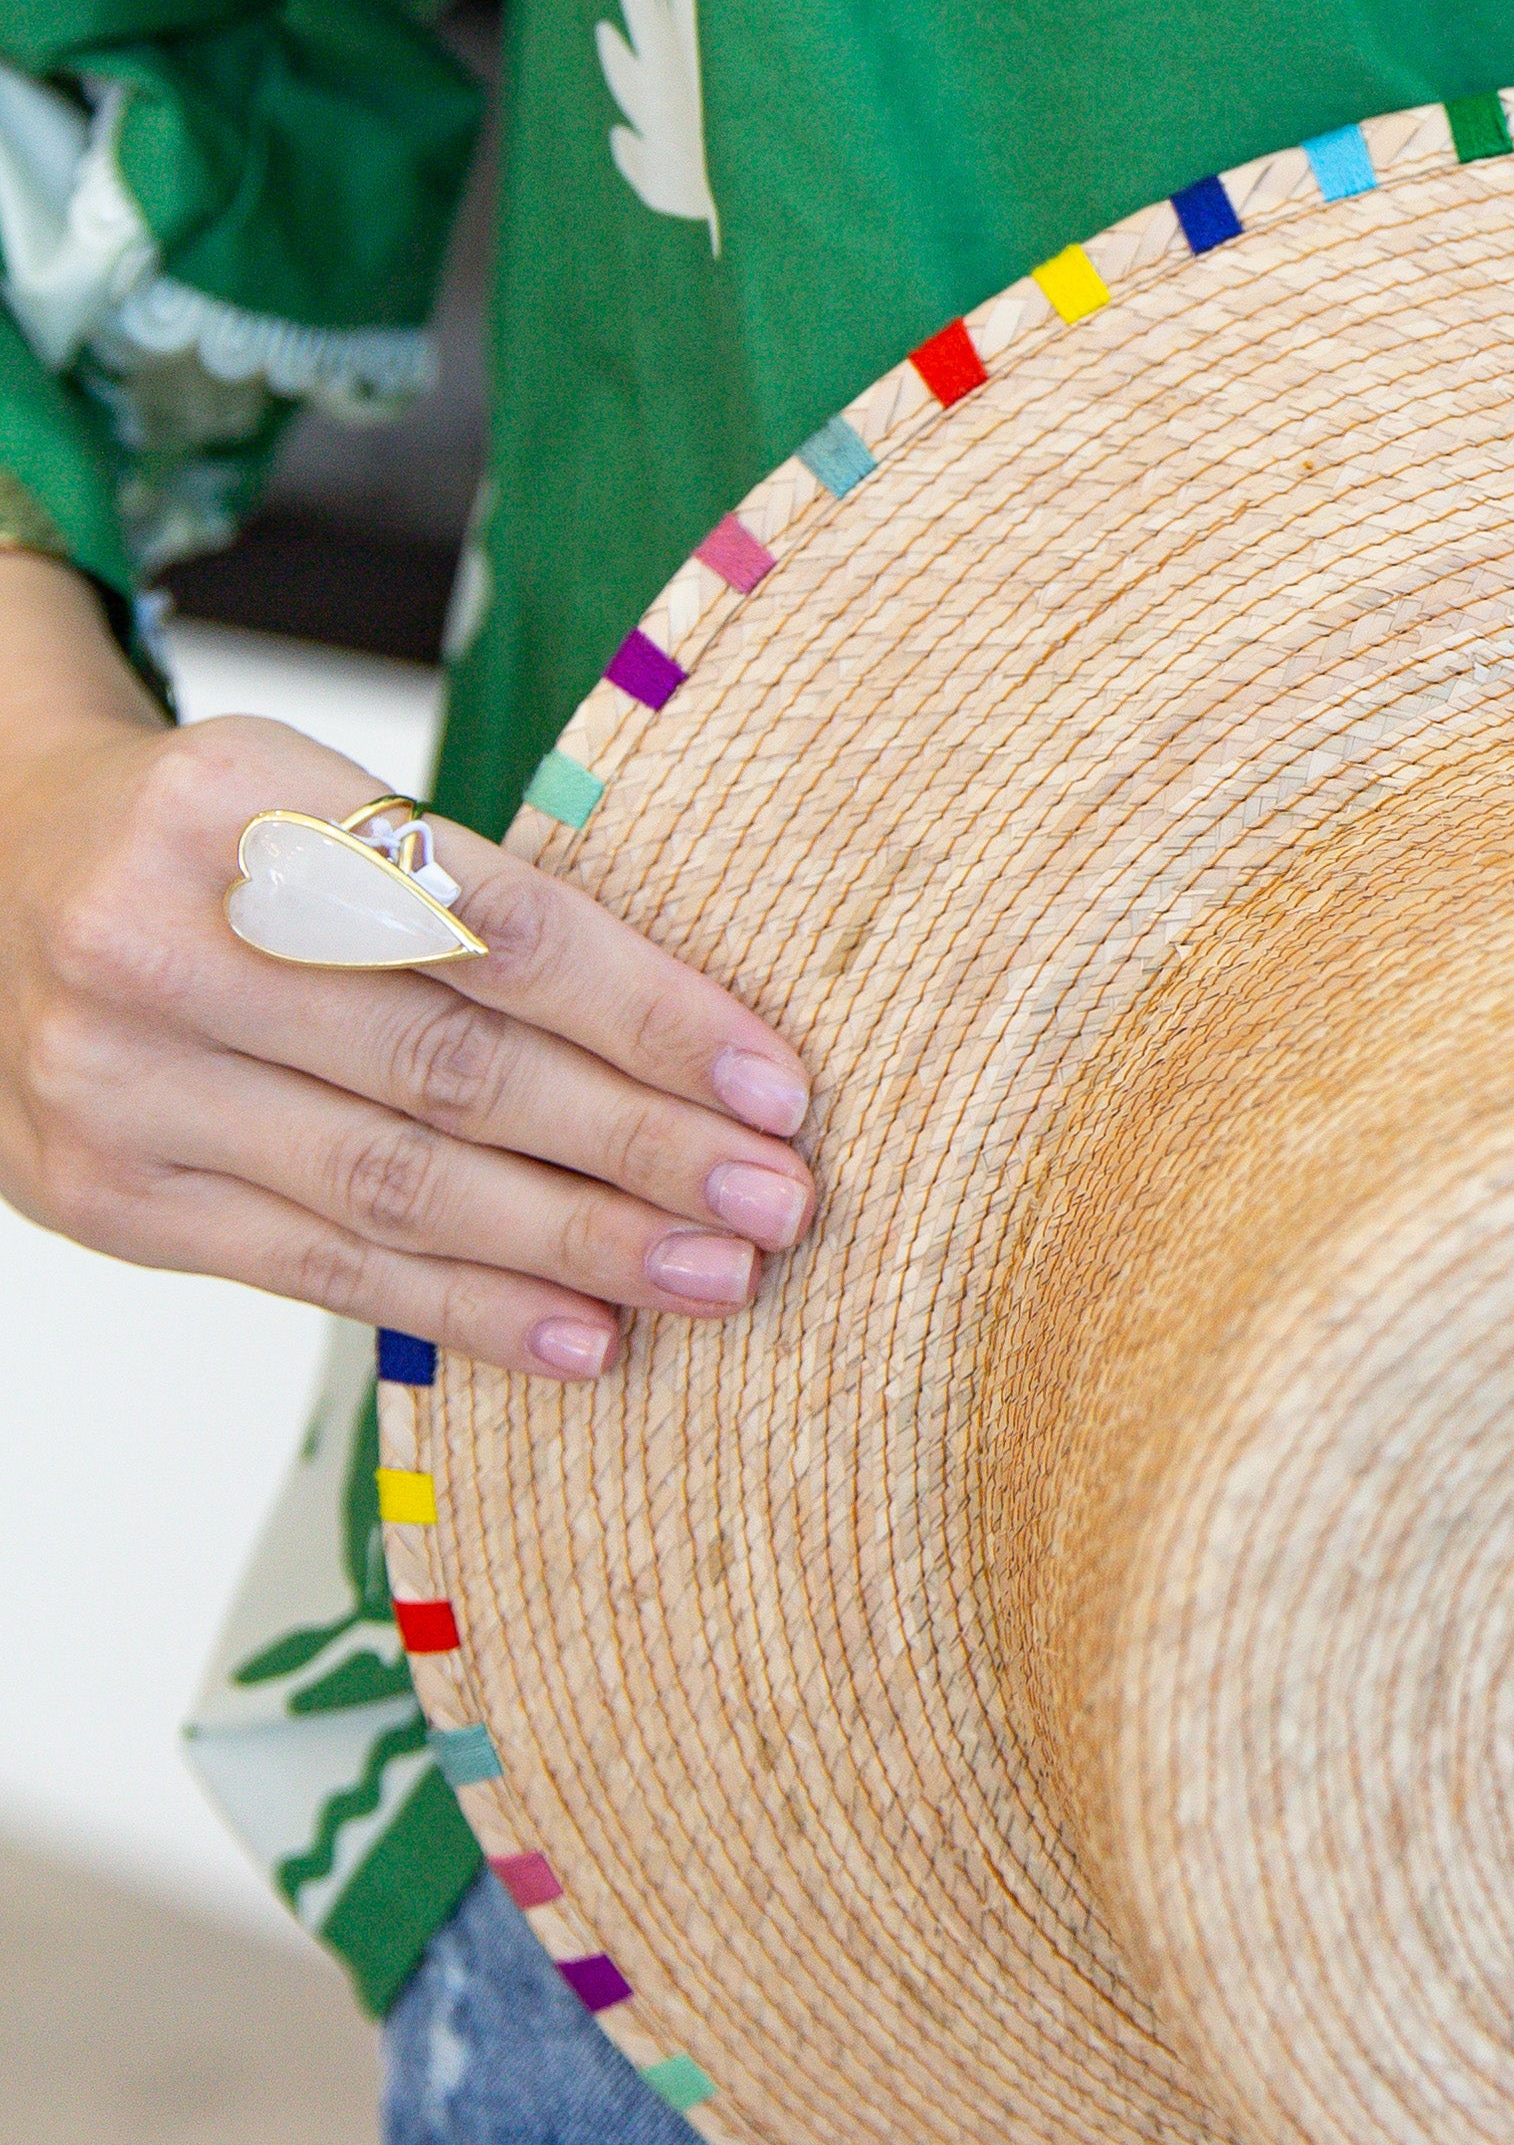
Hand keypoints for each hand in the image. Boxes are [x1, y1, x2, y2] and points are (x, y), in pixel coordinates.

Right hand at [0, 557, 814, 1378]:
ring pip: (394, 1184)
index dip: (647, 1014)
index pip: (490, 927)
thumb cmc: (217, 849)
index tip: (773, 1084)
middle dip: (637, 1146)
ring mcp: (119, 1082)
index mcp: (241, 805)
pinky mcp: (106, 1199)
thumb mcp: (321, 806)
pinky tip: (582, 1339)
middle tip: (775, 1202)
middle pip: (451, 1067)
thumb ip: (464, 904)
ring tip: (712, 1281)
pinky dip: (463, 1311)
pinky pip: (317, 1269)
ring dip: (575, 1246)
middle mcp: (160, 944)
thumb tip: (696, 1042)